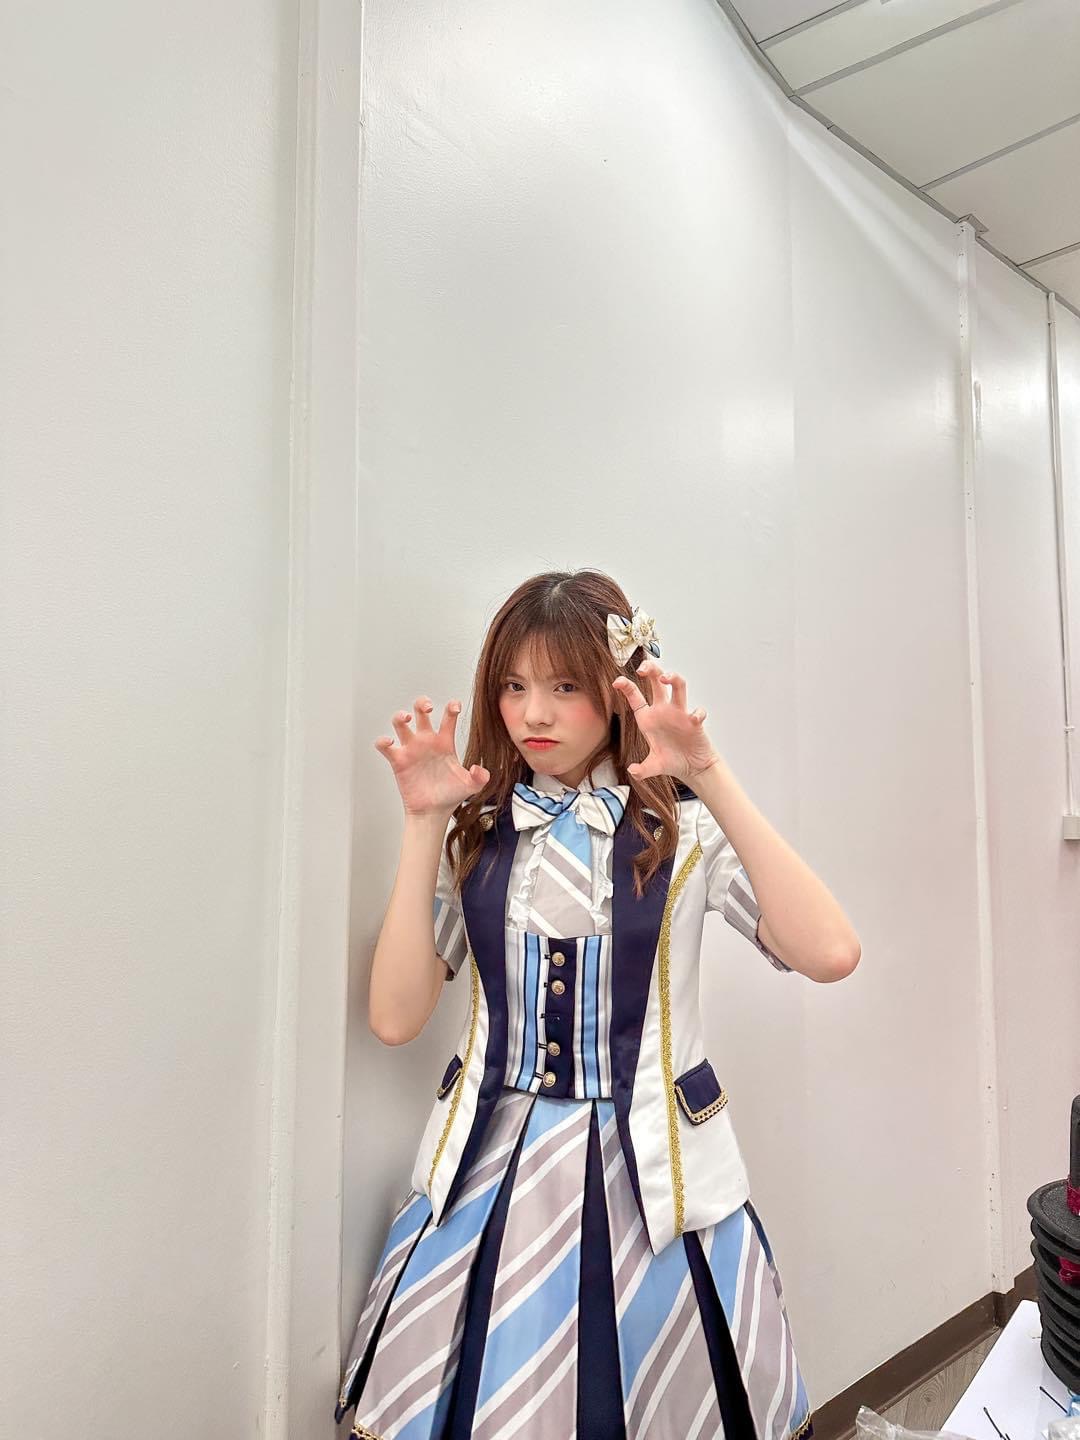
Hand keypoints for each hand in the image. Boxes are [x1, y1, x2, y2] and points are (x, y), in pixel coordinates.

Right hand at [374, 696, 489, 815]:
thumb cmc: (450, 797)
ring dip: (400, 716)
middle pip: (420, 712)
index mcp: (445, 743)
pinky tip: (389, 742)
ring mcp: (411, 750)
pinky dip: (383, 741)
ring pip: (400, 723)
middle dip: (422, 704)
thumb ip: (480, 776)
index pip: (448, 718)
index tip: (454, 706)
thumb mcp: (471, 786)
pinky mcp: (398, 761)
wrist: (434, 813)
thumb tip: (479, 768)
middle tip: (428, 708)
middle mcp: (427, 742)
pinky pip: (385, 746)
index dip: (451, 708)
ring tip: (406, 718)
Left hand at [612, 659, 721, 782]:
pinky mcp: (695, 722)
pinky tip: (694, 718)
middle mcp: (663, 711)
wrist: (692, 767)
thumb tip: (633, 771)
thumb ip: (642, 769)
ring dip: (673, 678)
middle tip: (644, 667)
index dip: (626, 687)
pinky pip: (697, 713)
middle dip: (651, 670)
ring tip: (666, 677)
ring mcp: (680, 714)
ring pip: (678, 688)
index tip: (617, 681)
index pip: (636, 697)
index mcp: (648, 718)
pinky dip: (697, 713)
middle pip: (657, 683)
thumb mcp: (653, 766)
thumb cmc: (672, 760)